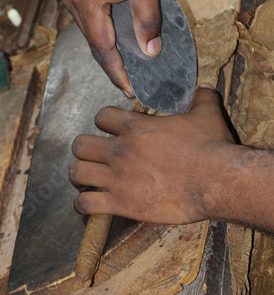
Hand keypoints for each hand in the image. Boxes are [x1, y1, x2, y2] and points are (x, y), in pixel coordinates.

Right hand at [61, 0, 161, 96]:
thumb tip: (150, 52)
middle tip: (131, 84)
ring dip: (109, 50)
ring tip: (128, 67)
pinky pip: (91, 19)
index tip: (130, 90)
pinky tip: (118, 41)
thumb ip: (147, 20)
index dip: (117, 72)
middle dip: (113, 65)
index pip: (102, 49)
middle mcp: (72, 0)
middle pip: (95, 44)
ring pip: (93, 32)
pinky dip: (105, 33)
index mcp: (84, 0)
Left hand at [69, 87, 236, 224]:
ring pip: (77, 173)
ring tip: (87, 179)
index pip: (101, 116)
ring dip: (79, 175)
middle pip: (80, 145)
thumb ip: (200, 98)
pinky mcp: (122, 204)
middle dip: (84, 150)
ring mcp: (118, 178)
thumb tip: (203, 89)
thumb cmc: (211, 148)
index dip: (104, 121)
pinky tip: (86, 204)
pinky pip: (86, 204)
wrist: (217, 182)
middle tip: (93, 156)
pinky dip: (82, 205)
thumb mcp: (206, 115)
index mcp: (135, 127)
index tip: (110, 129)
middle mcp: (120, 150)